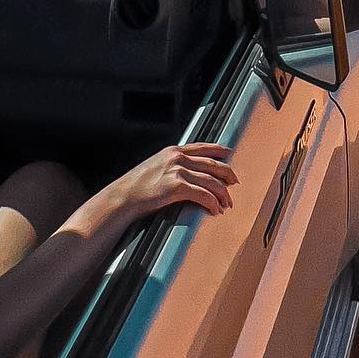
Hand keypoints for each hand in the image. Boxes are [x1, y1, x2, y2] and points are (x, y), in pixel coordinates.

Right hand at [107, 142, 236, 221]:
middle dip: (227, 174)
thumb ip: (170, 165)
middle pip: (212, 163)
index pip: (202, 147)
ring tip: (227, 204)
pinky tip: (215, 210)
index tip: (229, 152)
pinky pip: (203, 194)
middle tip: (235, 183)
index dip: (218, 150)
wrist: (122, 196)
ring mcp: (177, 171)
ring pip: (211, 180)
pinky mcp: (176, 186)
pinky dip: (212, 203)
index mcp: (173, 151)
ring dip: (222, 194)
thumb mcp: (154, 166)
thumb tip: (183, 172)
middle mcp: (177, 157)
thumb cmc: (135, 186)